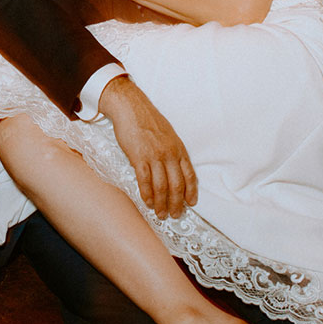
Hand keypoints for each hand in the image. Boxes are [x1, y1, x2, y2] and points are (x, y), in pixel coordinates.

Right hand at [99, 75, 197, 218]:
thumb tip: (174, 169)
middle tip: (174, 215)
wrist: (131, 108)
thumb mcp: (168, 135)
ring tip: (161, 214)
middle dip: (176, 203)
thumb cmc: (148, 120)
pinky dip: (147, 194)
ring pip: (161, 187)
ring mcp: (154, 156)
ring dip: (161, 203)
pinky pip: (145, 181)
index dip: (191, 191)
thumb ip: (172, 152)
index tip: (191, 203)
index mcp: (178, 149)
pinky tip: (147, 202)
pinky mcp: (139, 157)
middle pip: (176, 185)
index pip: (190, 175)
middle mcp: (169, 154)